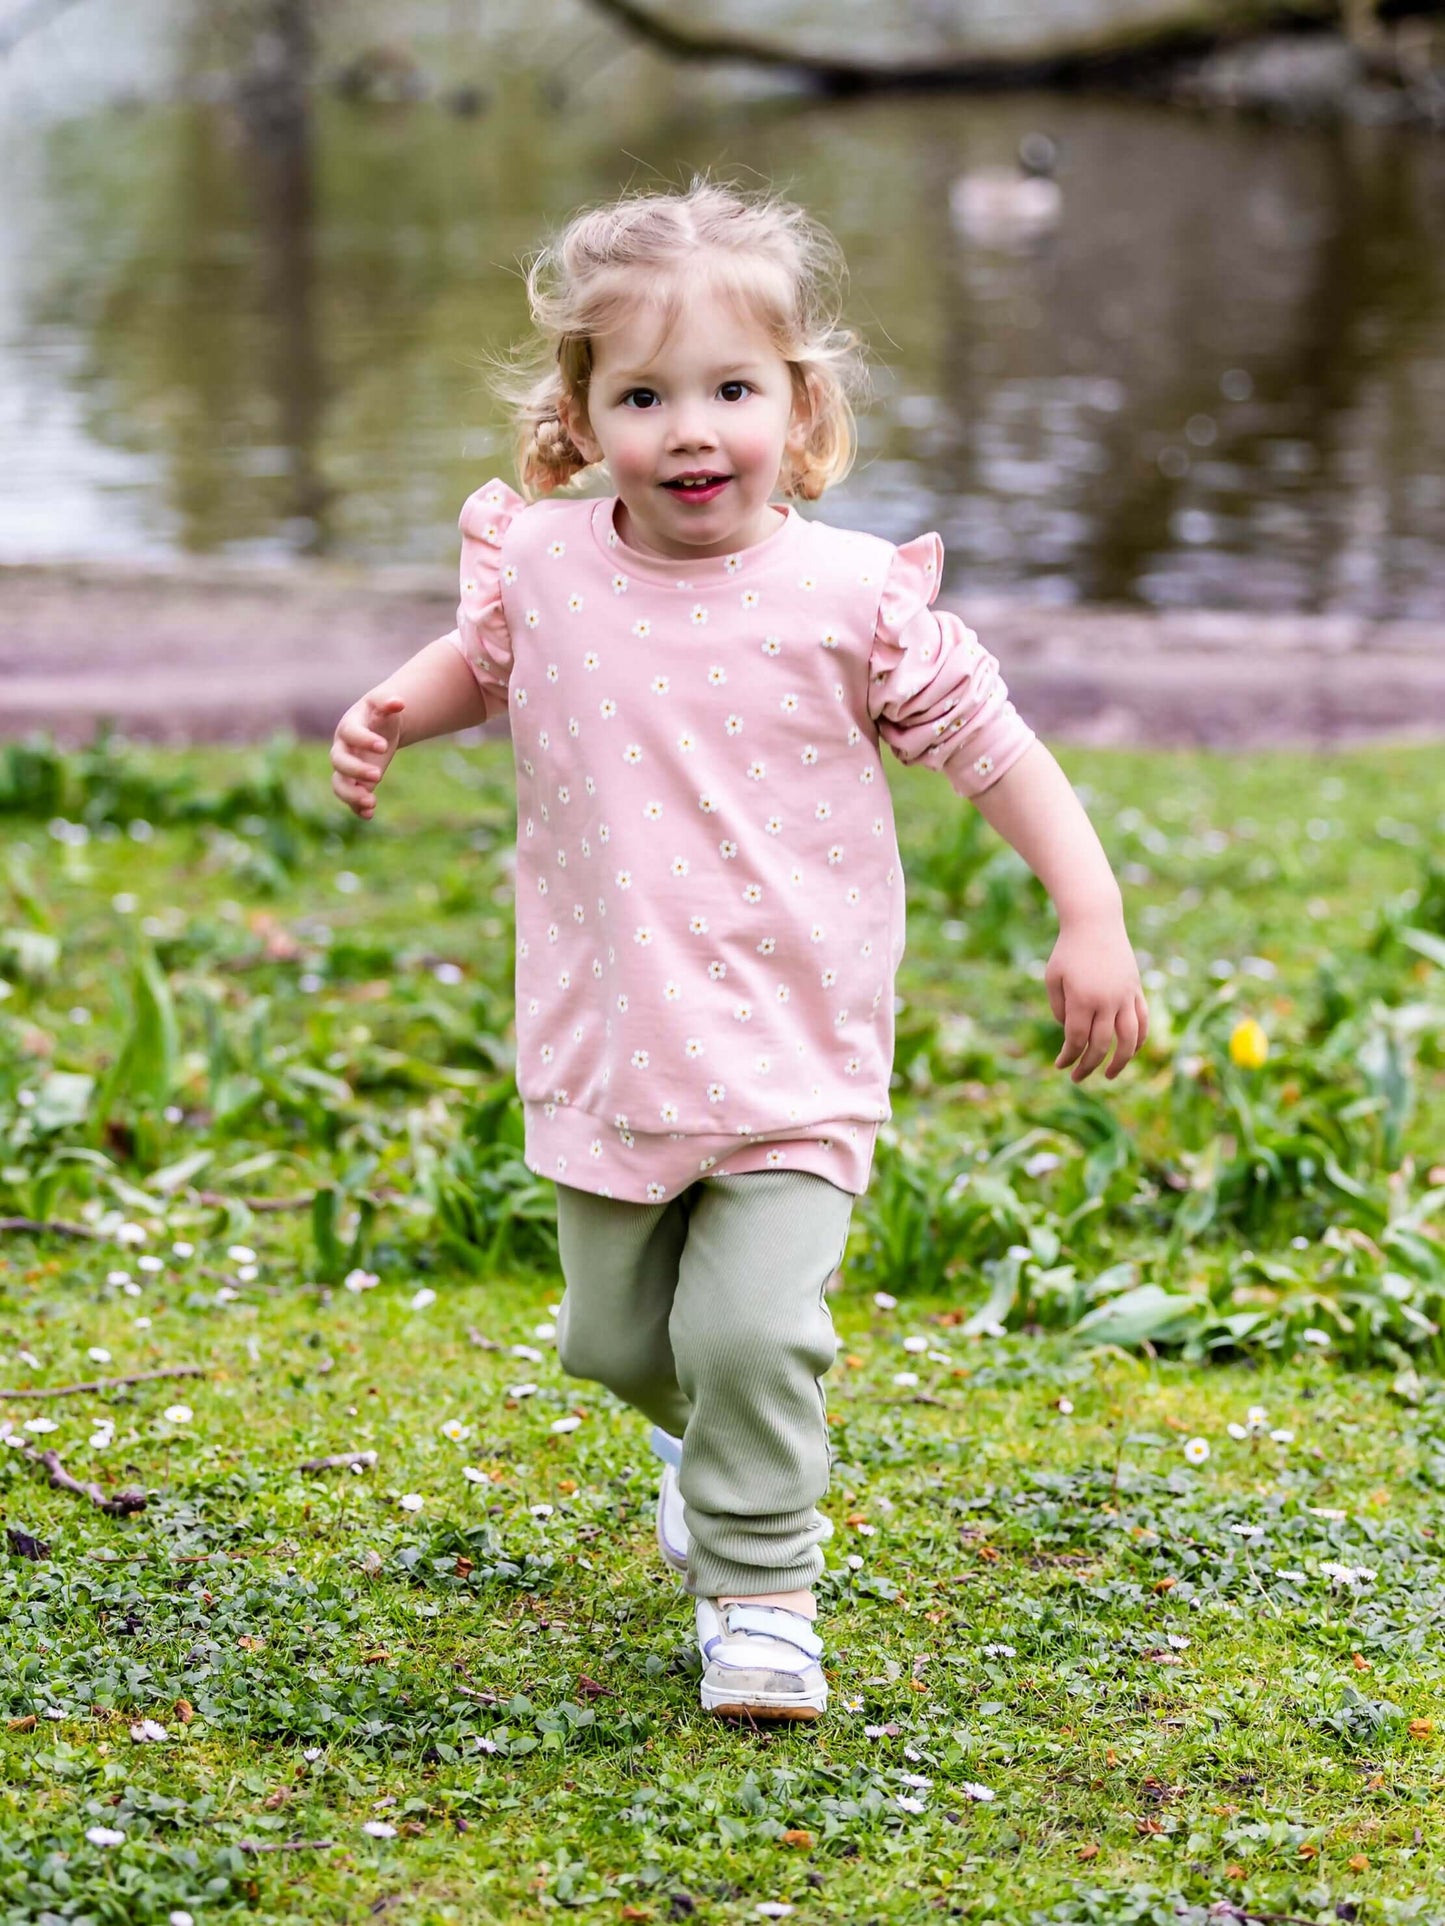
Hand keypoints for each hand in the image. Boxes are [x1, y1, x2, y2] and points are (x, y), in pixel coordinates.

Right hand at [330, 692, 404, 819]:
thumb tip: (399, 702)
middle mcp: (342, 749)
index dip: (364, 740)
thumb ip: (388, 703)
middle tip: (378, 775)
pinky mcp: (353, 783)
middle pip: (339, 762)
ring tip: (371, 802)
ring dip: (352, 795)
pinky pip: (348, 798)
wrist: (377, 729)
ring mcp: (345, 769)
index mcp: (349, 727)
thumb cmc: (379, 715)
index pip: (350, 734)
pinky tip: (370, 814)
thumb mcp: (383, 706)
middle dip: (356, 770)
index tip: (384, 747)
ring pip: (339, 784)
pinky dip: (356, 808)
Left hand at [1045, 912, 1148, 1081]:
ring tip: (1109, 1075)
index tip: (1060, 1065)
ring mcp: (1125, 996)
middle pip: (1101, 1045)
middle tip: (1077, 1078)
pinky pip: (1142, 1021)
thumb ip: (1059, 1008)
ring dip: (1120, 1061)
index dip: (1068, 1056)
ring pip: (1129, 1039)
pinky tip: (1129, 1052)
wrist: (1095, 921)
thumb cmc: (1068, 950)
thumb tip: (1070, 1032)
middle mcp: (1107, 1001)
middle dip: (1088, 1065)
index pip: (1077, 1039)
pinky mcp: (1136, 990)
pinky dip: (1138, 1040)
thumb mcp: (1053, 977)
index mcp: (1083, 999)